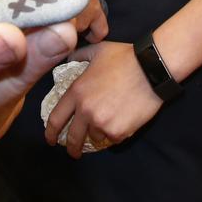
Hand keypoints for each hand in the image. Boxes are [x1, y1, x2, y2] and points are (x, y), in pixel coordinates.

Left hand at [44, 41, 161, 158]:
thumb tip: (69, 58)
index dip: (50, 132)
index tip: (51, 138)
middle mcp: (86, 110)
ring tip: (106, 123)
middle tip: (73, 151)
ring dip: (97, 133)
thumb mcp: (98, 50)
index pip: (56, 118)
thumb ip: (79, 56)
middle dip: (71, 147)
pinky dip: (114, 133)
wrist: (151, 69)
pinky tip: (120, 121)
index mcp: (77, 91)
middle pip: (72, 137)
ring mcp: (102, 123)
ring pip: (94, 137)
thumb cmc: (124, 57)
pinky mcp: (119, 132)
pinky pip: (112, 139)